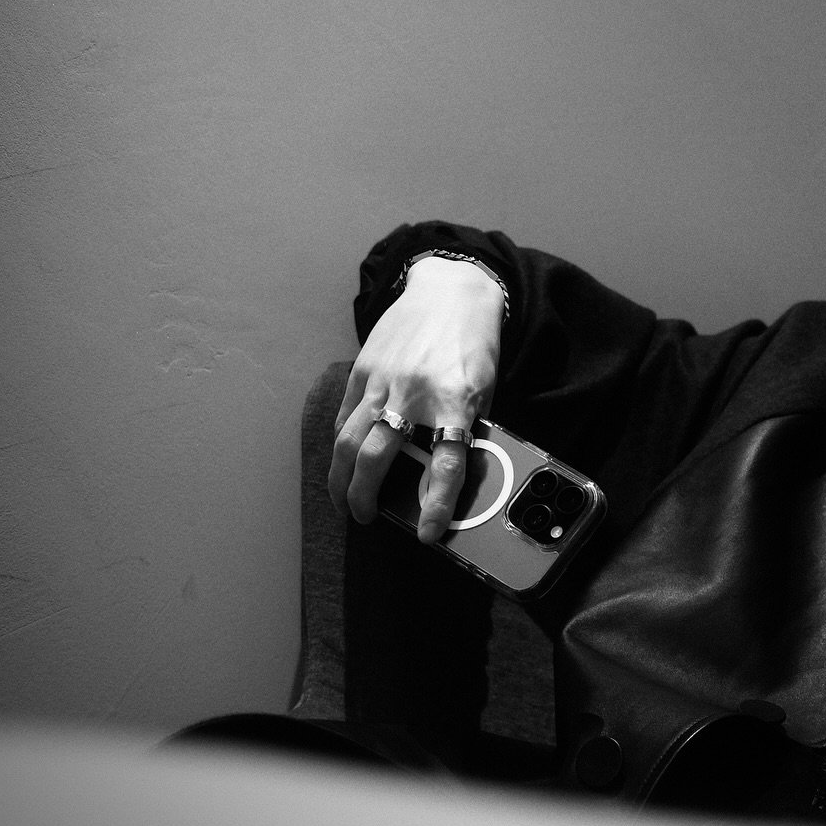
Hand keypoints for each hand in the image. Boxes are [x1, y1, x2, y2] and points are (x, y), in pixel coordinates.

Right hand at [329, 257, 505, 540]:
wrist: (451, 291)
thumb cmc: (474, 344)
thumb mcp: (485, 389)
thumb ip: (467, 429)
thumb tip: (451, 478)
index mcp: (455, 399)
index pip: (446, 464)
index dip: (436, 505)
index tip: (427, 534)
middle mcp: (413, 392)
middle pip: (377, 457)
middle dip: (365, 497)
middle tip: (366, 516)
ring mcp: (382, 380)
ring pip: (349, 441)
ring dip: (341, 479)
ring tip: (344, 501)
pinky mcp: (363, 369)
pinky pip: (344, 416)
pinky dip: (340, 445)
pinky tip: (342, 462)